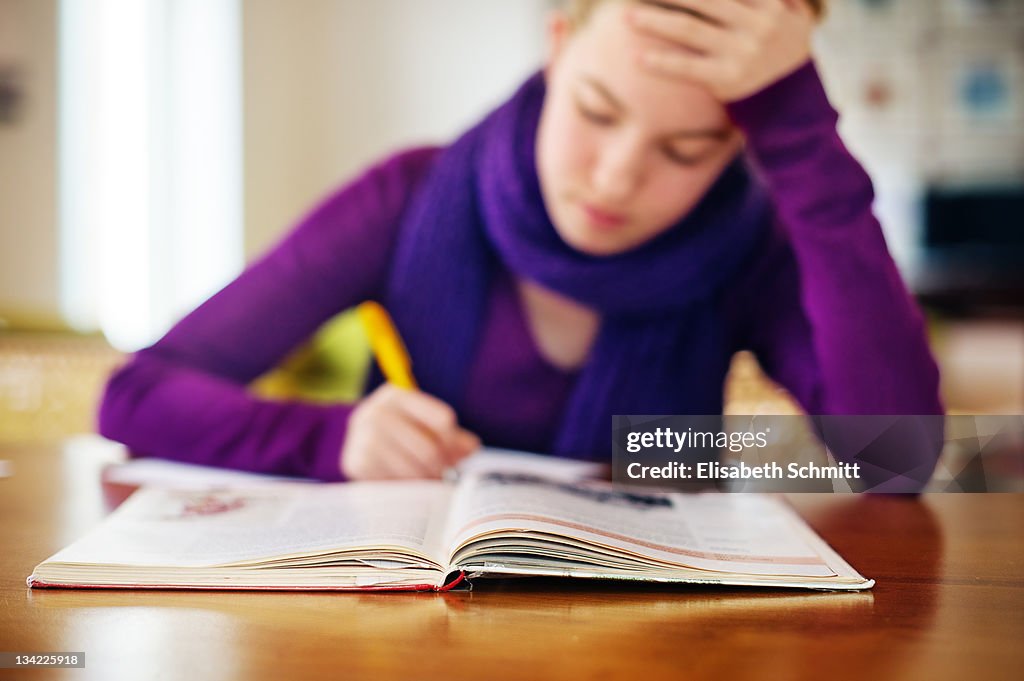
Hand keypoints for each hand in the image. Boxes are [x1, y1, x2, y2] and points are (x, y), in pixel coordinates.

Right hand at [341, 384, 479, 479]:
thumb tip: (471, 446)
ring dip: (424, 480)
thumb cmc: (401, 433)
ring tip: (429, 482)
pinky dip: (404, 487)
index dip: (454, 442)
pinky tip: (408, 485)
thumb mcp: (425, 426)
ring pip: (411, 467)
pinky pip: (392, 481)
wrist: (359, 445)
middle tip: (445, 477)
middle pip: (428, 448)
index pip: (443, 420)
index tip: (456, 455)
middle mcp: (375, 411)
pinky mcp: (354, 461)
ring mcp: (362, 436)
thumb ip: (452, 436)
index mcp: (396, 395)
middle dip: (441, 467)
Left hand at [627, 0, 814, 101]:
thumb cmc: (787, 45)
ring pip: (689, 29)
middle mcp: (756, 24)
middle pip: (703, 0)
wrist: (798, 95)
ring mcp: (741, 52)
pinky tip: (639, 57)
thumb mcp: (794, 11)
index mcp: (769, 3)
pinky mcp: (727, 79)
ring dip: (654, 20)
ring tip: (628, 17)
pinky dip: (662, 62)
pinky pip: (688, 68)